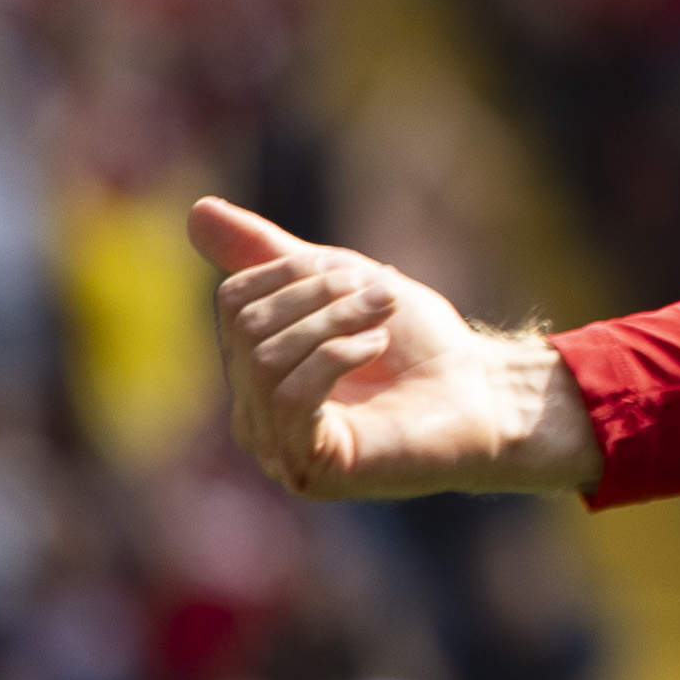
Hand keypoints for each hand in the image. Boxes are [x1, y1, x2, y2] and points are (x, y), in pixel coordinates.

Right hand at [188, 197, 596, 499]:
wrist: (484, 393)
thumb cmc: (419, 343)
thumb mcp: (342, 281)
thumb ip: (271, 255)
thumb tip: (195, 211)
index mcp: (254, 368)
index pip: (234, 301)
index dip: (295, 273)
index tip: (357, 274)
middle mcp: (254, 413)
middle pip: (247, 328)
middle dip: (321, 297)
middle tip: (382, 297)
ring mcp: (279, 446)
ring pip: (267, 359)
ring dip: (336, 323)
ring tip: (383, 323)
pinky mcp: (312, 468)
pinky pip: (291, 397)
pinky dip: (336, 357)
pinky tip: (374, 349)